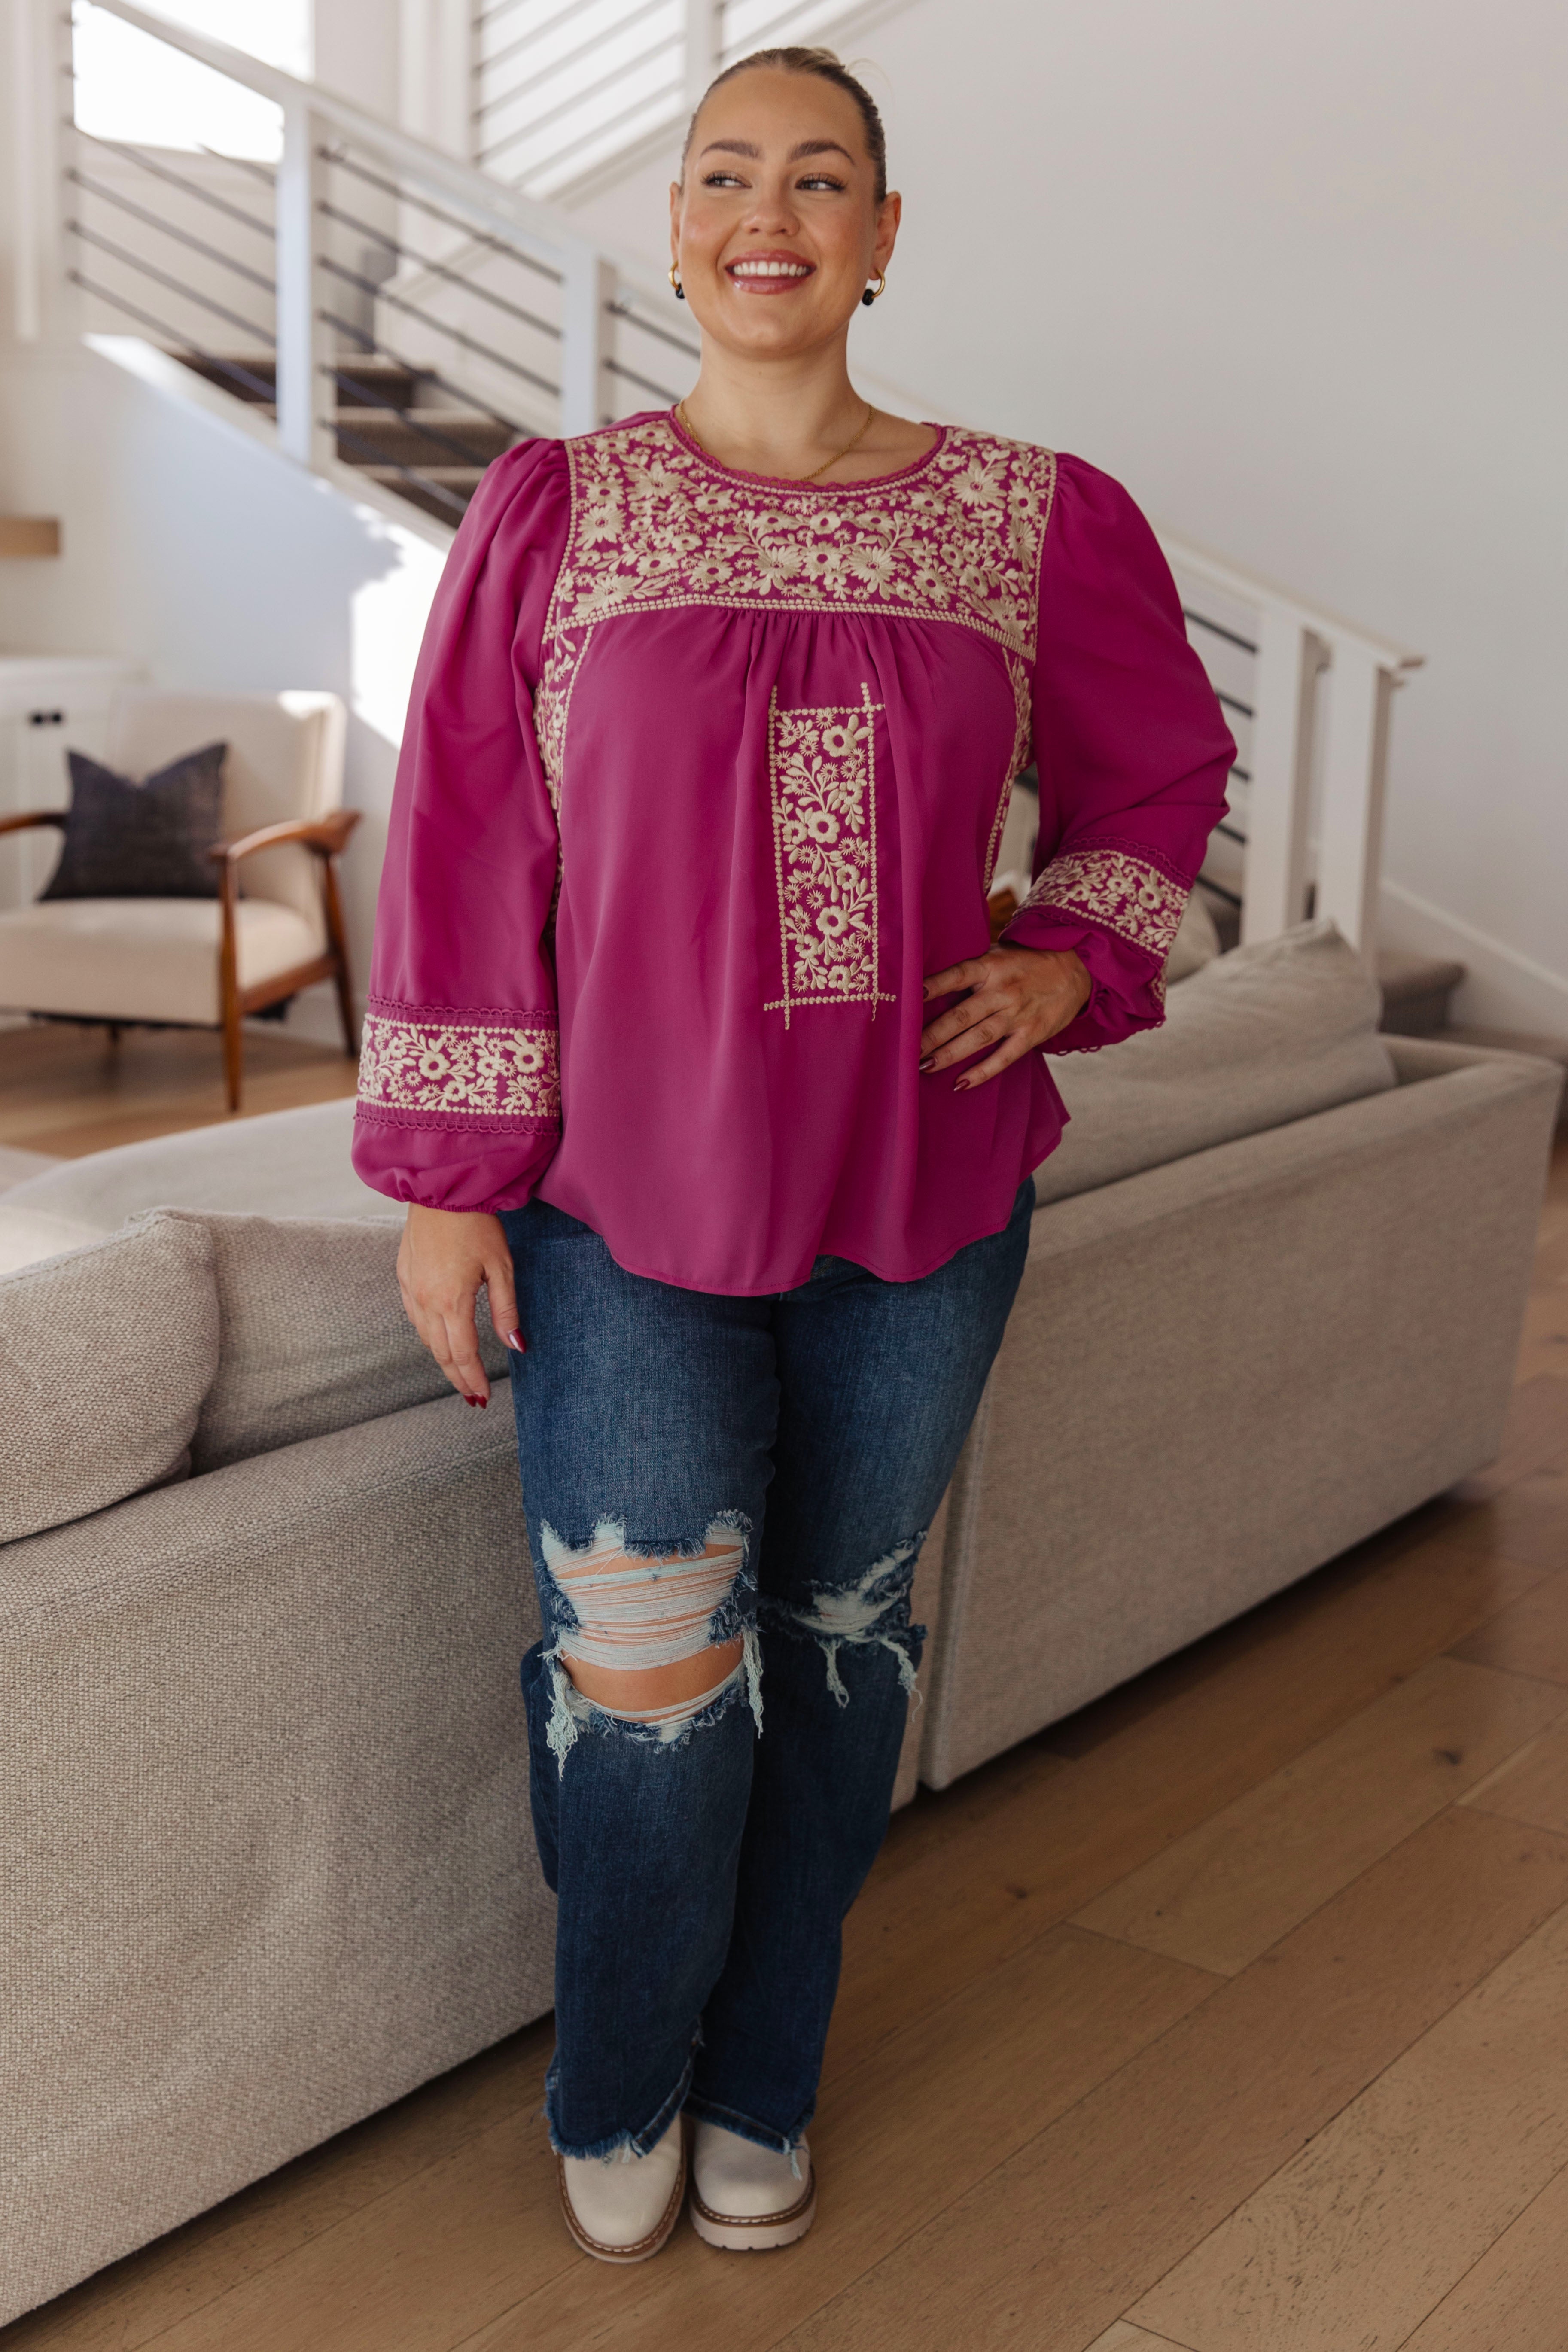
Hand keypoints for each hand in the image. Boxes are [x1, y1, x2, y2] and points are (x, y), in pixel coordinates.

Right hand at [397, 1205, 523, 1405]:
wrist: (441, 1190)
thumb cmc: (476, 1224)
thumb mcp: (502, 1267)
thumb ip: (506, 1310)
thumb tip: (517, 1347)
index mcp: (451, 1301)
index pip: (463, 1353)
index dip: (473, 1379)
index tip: (483, 1397)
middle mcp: (425, 1300)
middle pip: (441, 1352)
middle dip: (457, 1377)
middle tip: (472, 1397)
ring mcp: (411, 1289)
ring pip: (425, 1338)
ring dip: (442, 1359)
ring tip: (459, 1375)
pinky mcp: (403, 1276)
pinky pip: (414, 1317)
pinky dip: (428, 1336)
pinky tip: (439, 1340)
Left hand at [920, 945, 1091, 1089]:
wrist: (1077, 969)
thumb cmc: (1027, 962)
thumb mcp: (999, 954)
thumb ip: (972, 970)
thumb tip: (930, 986)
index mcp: (990, 967)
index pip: (956, 975)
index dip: (933, 986)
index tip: (909, 997)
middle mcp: (1002, 991)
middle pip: (961, 1015)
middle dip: (932, 1034)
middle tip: (906, 1049)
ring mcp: (1017, 1014)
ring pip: (977, 1038)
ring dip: (949, 1054)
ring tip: (924, 1066)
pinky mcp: (1032, 1034)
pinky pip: (1004, 1057)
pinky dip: (982, 1072)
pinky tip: (960, 1084)